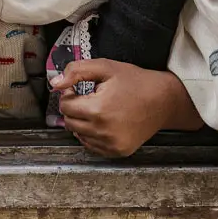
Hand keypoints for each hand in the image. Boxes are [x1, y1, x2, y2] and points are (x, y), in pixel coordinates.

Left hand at [50, 59, 195, 156]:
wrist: (163, 100)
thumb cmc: (134, 81)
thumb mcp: (104, 67)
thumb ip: (76, 71)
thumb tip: (54, 84)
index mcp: (97, 109)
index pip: (65, 106)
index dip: (69, 94)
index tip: (78, 88)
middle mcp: (103, 131)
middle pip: (70, 122)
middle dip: (74, 108)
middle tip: (88, 97)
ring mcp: (111, 144)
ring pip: (79, 135)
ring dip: (82, 122)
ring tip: (98, 108)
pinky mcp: (118, 151)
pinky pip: (92, 146)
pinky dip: (92, 134)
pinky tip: (103, 122)